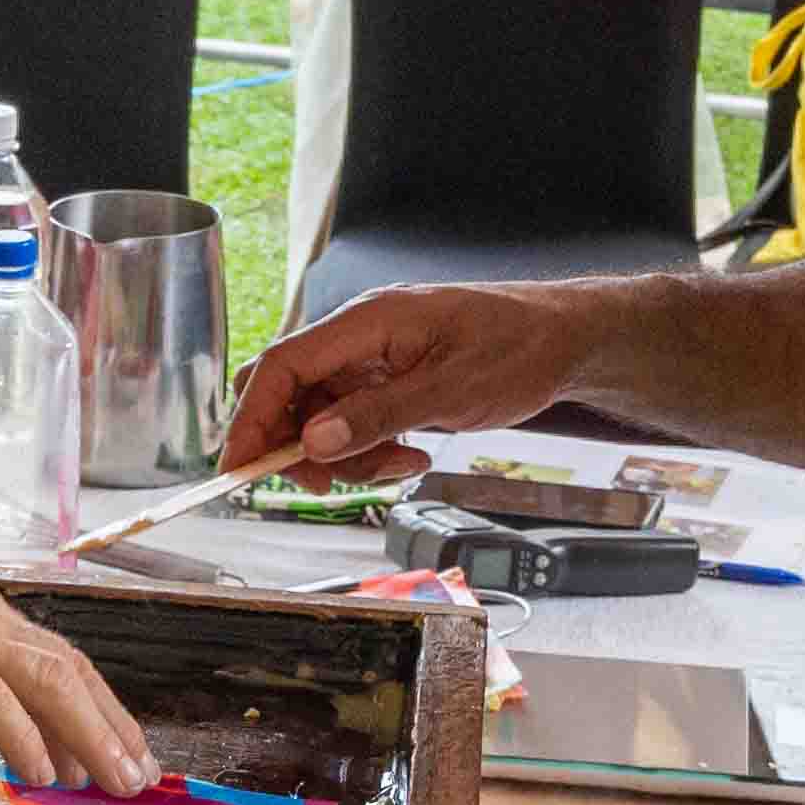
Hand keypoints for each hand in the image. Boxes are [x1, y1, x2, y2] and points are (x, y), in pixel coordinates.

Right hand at [0, 536, 157, 792]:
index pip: (52, 657)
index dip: (93, 705)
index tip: (117, 749)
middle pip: (67, 668)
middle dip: (110, 725)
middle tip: (137, 776)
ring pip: (48, 681)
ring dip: (89, 735)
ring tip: (113, 781)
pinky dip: (25, 737)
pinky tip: (43, 772)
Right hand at [215, 281, 615, 484]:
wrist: (564, 341)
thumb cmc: (519, 348)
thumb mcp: (451, 390)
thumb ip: (378, 416)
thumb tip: (314, 442)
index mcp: (366, 321)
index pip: (281, 367)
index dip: (252, 419)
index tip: (239, 468)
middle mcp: (358, 337)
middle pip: (287, 393)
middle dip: (296, 445)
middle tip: (327, 483)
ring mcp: (371, 360)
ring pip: (320, 417)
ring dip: (346, 456)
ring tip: (400, 464)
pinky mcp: (386, 382)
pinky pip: (353, 423)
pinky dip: (369, 450)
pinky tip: (410, 454)